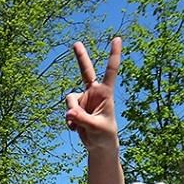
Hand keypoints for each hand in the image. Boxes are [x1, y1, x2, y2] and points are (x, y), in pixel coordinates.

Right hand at [64, 37, 121, 151]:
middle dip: (80, 57)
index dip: (113, 55)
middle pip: (85, 71)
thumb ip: (82, 119)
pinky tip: (75, 128)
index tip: (116, 38)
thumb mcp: (95, 128)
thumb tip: (69, 112)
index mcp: (105, 93)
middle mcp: (93, 92)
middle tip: (75, 43)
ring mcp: (83, 99)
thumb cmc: (104, 135)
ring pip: (70, 99)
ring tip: (79, 125)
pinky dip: (69, 120)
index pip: (110, 70)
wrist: (99, 145)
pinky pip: (67, 110)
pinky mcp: (75, 108)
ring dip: (73, 112)